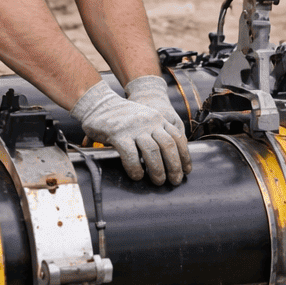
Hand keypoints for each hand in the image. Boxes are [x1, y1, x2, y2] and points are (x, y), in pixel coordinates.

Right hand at [73, 81, 191, 185]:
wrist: (98, 103)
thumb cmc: (122, 116)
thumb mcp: (145, 118)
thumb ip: (156, 131)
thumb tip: (168, 157)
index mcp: (158, 119)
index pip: (178, 137)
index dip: (184, 156)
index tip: (186, 170)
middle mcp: (149, 122)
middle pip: (168, 145)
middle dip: (174, 166)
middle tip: (175, 181)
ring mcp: (134, 127)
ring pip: (152, 151)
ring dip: (158, 169)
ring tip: (159, 182)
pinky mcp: (118, 134)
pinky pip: (131, 154)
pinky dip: (135, 168)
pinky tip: (137, 176)